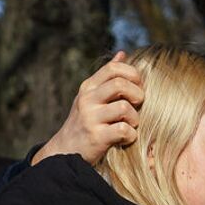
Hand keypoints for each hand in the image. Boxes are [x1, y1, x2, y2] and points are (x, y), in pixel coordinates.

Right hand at [32, 51, 143, 165]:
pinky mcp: (96, 137)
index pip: (114, 68)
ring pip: (125, 108)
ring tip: (131, 125)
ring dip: (135, 119)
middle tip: (138, 105)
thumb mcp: (92, 96)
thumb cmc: (86, 122)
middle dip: (138, 94)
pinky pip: (123, 130)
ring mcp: (90, 118)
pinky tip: (126, 139)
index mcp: (89, 87)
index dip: (132, 75)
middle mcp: (87, 99)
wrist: (65, 151)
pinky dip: (131, 136)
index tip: (138, 87)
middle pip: (120, 84)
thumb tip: (122, 54)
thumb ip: (107, 77)